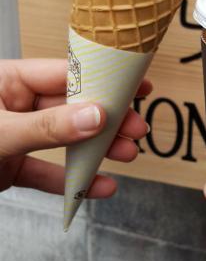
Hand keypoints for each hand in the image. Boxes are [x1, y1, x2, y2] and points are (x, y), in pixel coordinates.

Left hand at [0, 59, 150, 197]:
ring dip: (97, 150)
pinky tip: (100, 186)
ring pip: (64, 140)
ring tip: (127, 154)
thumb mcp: (2, 133)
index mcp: (7, 82)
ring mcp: (16, 137)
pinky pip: (48, 172)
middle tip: (136, 128)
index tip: (134, 85)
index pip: (62, 74)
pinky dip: (73, 181)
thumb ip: (48, 126)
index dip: (101, 79)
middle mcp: (14, 106)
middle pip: (70, 108)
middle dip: (107, 120)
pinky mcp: (12, 167)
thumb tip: (95, 117)